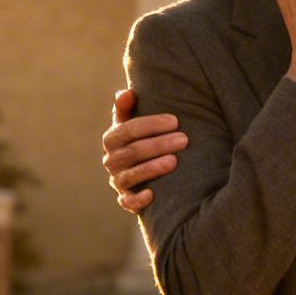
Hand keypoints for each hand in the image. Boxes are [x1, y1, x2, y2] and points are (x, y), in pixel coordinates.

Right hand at [102, 89, 185, 214]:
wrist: (137, 172)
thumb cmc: (139, 140)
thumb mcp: (131, 123)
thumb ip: (127, 108)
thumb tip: (126, 93)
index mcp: (112, 139)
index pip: (129, 129)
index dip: (152, 124)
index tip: (175, 121)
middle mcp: (111, 160)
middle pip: (134, 151)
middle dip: (159, 144)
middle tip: (184, 139)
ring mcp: (117, 180)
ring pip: (132, 175)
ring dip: (153, 168)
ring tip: (174, 161)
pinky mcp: (125, 199)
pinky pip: (128, 202)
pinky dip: (138, 199)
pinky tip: (153, 193)